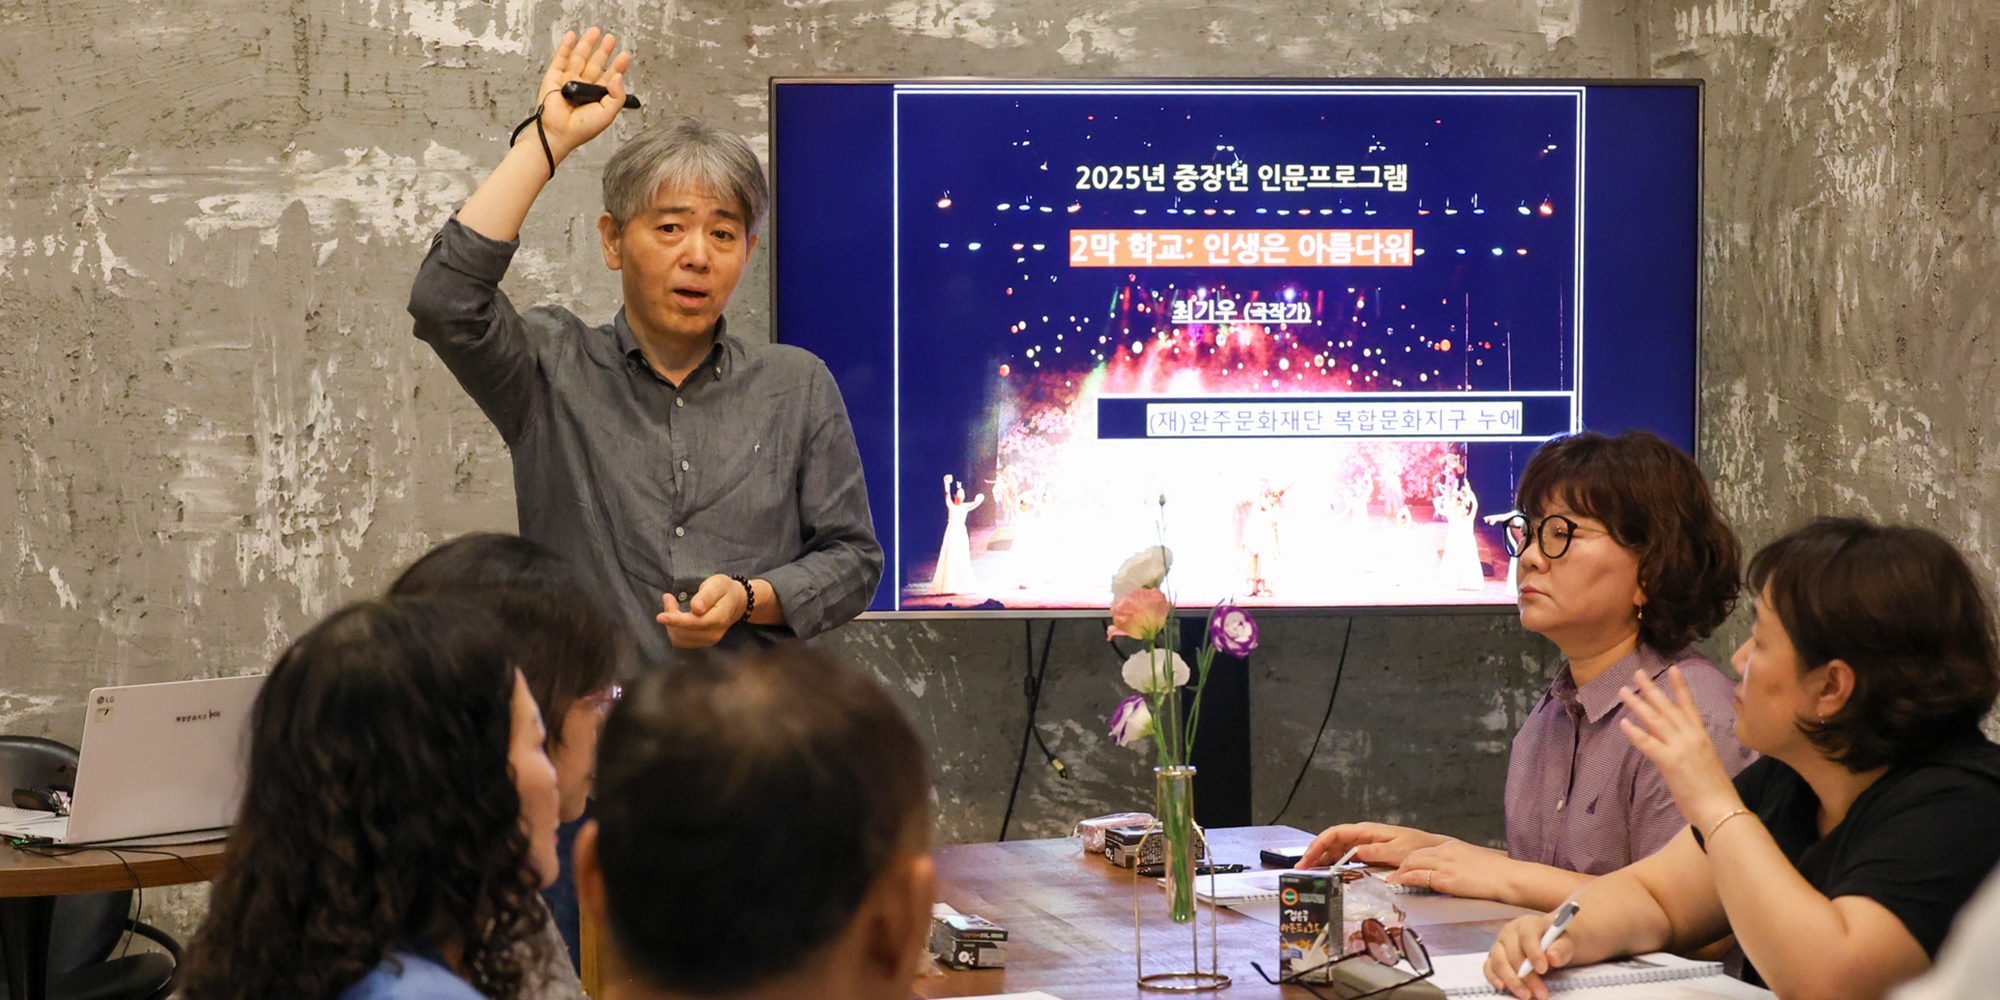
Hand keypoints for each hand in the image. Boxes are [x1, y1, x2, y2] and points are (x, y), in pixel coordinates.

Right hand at [534, 27, 632, 161]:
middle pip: (595, 65)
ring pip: (579, 58)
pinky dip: (566, 46)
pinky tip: (573, 36)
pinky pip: (560, 59)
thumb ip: (617, 96)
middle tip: (611, 39)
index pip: (609, 78)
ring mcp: (568, 81)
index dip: (617, 66)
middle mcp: (583, 87)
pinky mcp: (554, 77)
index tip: (625, 55)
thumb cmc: (581, 128)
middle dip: (603, 51)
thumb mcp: (607, 114)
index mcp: (596, 97)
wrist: (558, 133)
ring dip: (587, 44)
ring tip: (596, 31)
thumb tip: (618, 76)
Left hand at [656, 574, 746, 647]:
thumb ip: (706, 596)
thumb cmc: (725, 590)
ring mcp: (709, 640)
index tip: (659, 616)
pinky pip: (681, 640)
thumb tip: (695, 608)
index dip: (675, 620)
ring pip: (680, 638)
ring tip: (672, 605)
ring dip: (671, 623)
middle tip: (669, 597)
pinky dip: (674, 629)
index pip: (694, 623)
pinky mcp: (703, 642)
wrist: (737, 602)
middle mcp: (714, 633)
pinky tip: (676, 617)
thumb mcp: (717, 585)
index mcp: (718, 618)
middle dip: (671, 616)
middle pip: (684, 632)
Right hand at [1299, 822, 1447, 867]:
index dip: (1318, 844)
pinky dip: (1334, 865)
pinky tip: (1327, 874)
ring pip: (1336, 851)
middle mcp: (1362, 837)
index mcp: (1367, 832)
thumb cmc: (1419, 847)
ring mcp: (1364, 846)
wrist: (1433, 852)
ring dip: (1321, 860)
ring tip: (1309, 873)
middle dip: (1314, 854)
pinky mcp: (1368, 856)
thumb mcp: (1400, 849)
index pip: (1335, 834)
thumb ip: (1377, 850)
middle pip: (1331, 842)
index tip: (1307, 858)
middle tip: (1301, 870)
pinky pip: (1346, 859)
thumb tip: (1356, 851)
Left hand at [1389, 838, 1514, 897]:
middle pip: (1413, 854)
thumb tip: (1453, 874)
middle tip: (1393, 874)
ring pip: (1411, 863)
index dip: (1411, 858)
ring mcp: (1444, 864)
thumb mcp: (1475, 861)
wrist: (1509, 878)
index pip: (1424, 850)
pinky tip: (1398, 884)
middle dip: (1401, 864)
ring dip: (1399, 873)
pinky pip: (1417, 876)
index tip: (1404, 866)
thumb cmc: (1498, 874)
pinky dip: (1404, 879)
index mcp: (1453, 846)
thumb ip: (1459, 864)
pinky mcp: (1445, 879)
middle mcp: (1445, 852)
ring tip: (1392, 881)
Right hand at [1484, 912, 1573, 999]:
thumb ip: (1561, 949)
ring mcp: (1499, 944)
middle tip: (1541, 992)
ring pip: (1498, 962)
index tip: (1543, 969)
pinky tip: (1503, 986)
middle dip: (1527, 976)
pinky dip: (1493, 977)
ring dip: (1512, 981)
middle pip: (1513, 954)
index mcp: (1527, 923)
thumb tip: (1552, 957)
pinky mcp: (1493, 957)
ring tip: (1527, 995)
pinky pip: (1488, 967)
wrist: (1550, 944)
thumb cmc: (1556, 942)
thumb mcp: (1566, 943)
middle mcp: (1509, 932)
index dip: (1533, 953)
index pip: (1526, 936)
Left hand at [1617, 666, 1743, 829]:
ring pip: (1655, 720)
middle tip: (1637, 672)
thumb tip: (1673, 744)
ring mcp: (1681, 748)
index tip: (1673, 668)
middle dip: (1651, 689)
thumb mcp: (1705, 762)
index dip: (1680, 686)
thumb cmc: (1715, 791)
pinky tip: (1623, 723)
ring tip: (1624, 690)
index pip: (1689, 706)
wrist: (1722, 810)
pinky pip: (1649, 744)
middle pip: (1668, 708)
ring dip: (1638, 703)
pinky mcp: (1671, 762)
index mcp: (1702, 737)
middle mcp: (1692, 737)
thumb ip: (1690, 749)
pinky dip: (1635, 733)